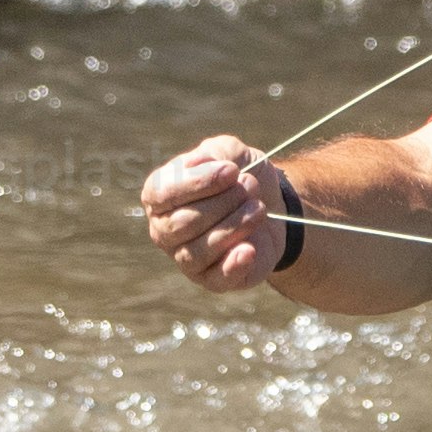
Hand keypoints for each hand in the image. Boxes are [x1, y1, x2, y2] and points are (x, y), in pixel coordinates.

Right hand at [139, 134, 302, 290]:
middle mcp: (164, 229)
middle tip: (250, 187)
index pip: (161, 193)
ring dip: (234, 226)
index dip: (197, 182)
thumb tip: (195, 163)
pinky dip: (234, 264)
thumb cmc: (240, 177)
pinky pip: (216, 278)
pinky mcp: (212, 279)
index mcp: (159, 196)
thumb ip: (216, 152)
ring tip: (259, 208)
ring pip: (198, 251)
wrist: (272, 204)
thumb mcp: (232, 153)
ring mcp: (185, 258)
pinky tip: (250, 249)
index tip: (232, 171)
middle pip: (181, 224)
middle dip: (222, 203)